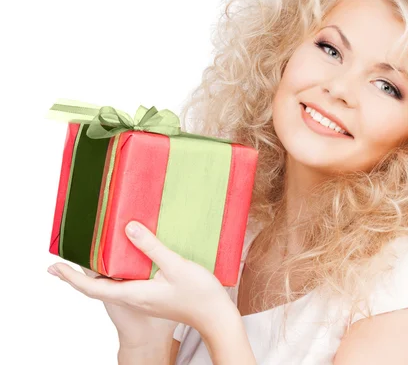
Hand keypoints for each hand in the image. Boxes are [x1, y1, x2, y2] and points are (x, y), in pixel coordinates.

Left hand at [47, 220, 234, 340]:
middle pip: (98, 287)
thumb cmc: (199, 296)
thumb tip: (128, 228)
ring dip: (98, 273)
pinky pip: (127, 284)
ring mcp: (144, 298)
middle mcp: (134, 297)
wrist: (216, 316)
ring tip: (92, 254)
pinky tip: (126, 259)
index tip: (54, 267)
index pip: (92, 287)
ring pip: (112, 285)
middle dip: (78, 274)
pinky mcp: (153, 296)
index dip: (71, 278)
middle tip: (63, 260)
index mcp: (134, 293)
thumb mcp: (175, 266)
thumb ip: (151, 246)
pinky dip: (117, 272)